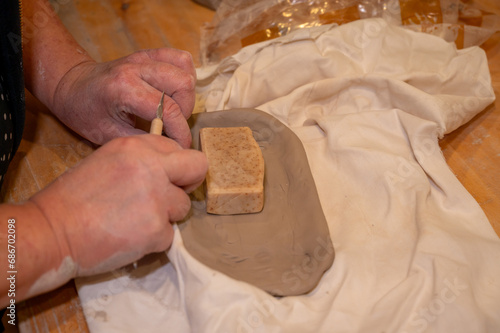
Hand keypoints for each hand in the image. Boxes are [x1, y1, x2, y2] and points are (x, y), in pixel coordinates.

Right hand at [29, 134, 206, 276]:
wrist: (52, 231)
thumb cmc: (73, 198)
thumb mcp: (107, 161)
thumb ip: (140, 160)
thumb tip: (169, 169)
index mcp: (136, 147)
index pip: (179, 148)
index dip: (175, 165)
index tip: (166, 177)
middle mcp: (152, 167)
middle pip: (198, 167)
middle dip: (189, 182)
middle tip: (172, 195)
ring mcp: (157, 199)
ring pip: (183, 206)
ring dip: (166, 215)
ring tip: (136, 220)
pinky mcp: (156, 229)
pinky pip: (169, 235)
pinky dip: (153, 240)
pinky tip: (129, 237)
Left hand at [51, 48, 196, 147]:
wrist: (71, 85)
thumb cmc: (85, 111)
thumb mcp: (109, 135)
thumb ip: (142, 139)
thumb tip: (171, 147)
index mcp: (124, 88)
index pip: (168, 109)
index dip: (180, 132)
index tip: (181, 146)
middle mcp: (136, 68)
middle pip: (182, 84)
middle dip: (184, 111)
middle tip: (171, 125)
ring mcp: (144, 58)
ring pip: (185, 70)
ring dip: (185, 95)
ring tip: (172, 109)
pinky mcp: (150, 54)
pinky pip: (181, 59)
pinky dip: (185, 76)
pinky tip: (173, 92)